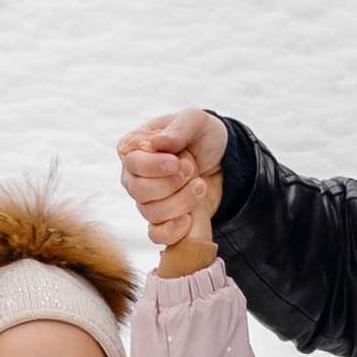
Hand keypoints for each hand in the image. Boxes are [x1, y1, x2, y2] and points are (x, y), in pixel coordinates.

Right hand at [118, 108, 225, 251]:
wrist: (224, 160)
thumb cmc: (203, 136)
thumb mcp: (195, 121)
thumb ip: (176, 130)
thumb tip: (153, 144)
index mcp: (134, 148)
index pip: (132, 163)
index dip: (154, 166)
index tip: (177, 162)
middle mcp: (134, 176)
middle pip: (139, 190)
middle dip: (171, 183)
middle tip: (192, 169)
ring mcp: (146, 200)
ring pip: (151, 212)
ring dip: (180, 202)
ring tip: (200, 185)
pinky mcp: (162, 220)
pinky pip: (156, 235)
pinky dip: (172, 230)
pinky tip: (189, 219)